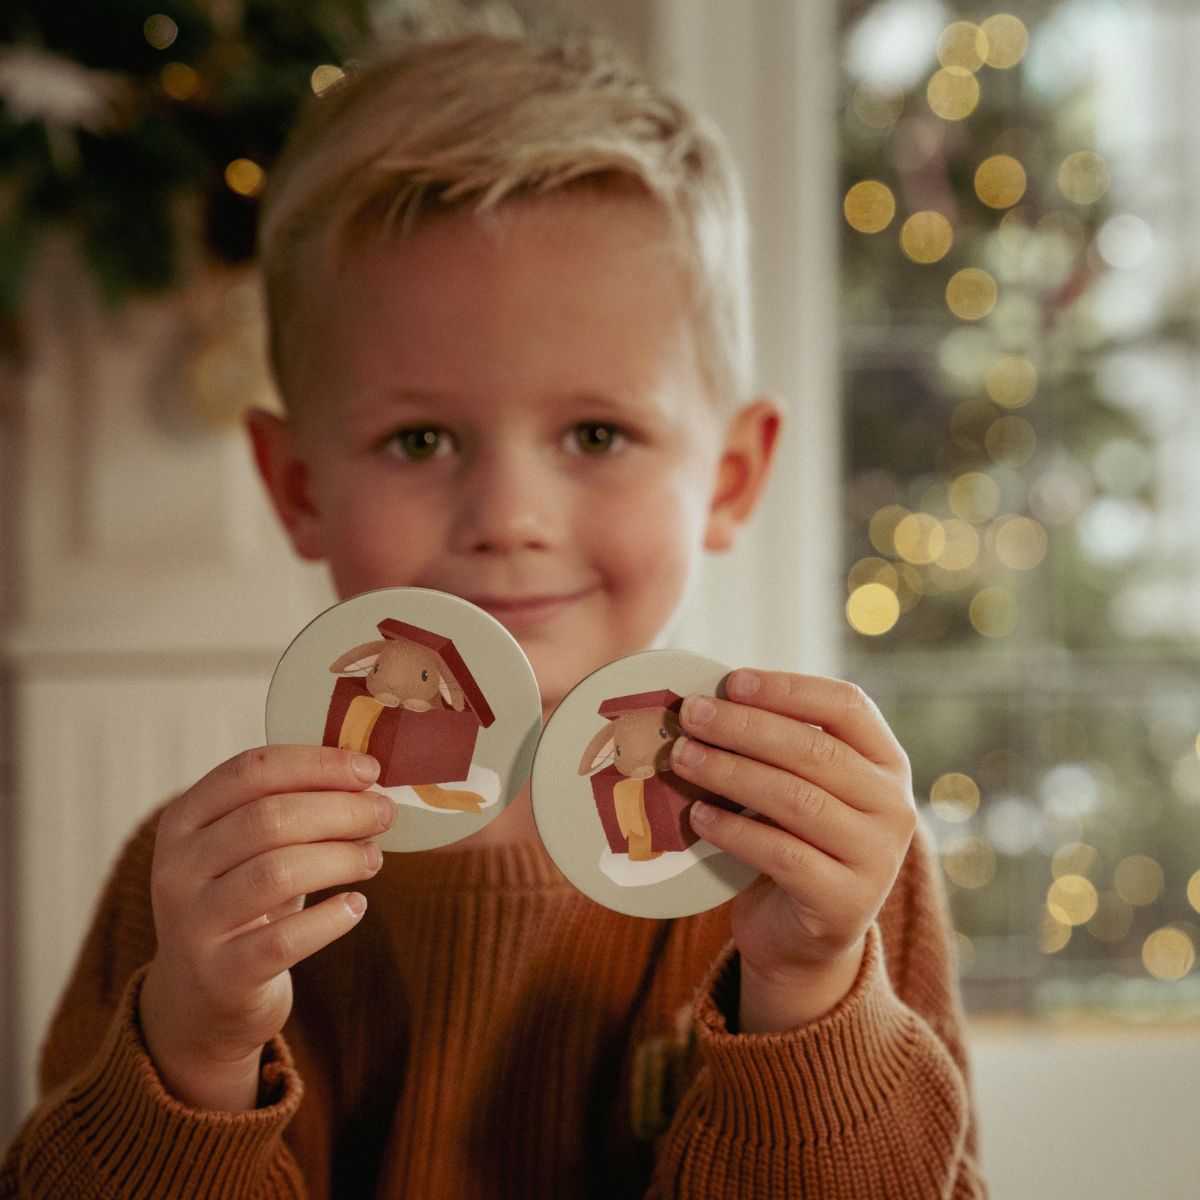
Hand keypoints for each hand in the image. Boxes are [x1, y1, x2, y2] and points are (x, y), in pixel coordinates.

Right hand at [139, 744, 394, 1110]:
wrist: (203, 995)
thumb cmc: (244, 899)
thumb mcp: (248, 848)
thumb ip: (290, 806)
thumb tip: (366, 778)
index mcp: (184, 819)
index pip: (250, 770)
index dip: (316, 763)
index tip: (368, 769)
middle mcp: (178, 868)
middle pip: (267, 819)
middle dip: (338, 809)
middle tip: (382, 813)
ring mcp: (193, 924)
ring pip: (276, 873)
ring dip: (340, 858)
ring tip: (372, 858)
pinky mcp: (220, 975)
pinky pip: (283, 939)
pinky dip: (329, 918)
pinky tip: (356, 906)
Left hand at [669, 669, 915, 1032]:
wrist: (803, 937)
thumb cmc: (793, 840)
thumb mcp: (798, 786)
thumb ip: (775, 746)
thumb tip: (707, 699)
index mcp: (886, 762)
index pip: (847, 706)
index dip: (788, 689)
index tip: (732, 680)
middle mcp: (892, 806)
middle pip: (815, 750)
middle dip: (744, 727)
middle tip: (691, 715)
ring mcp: (875, 857)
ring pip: (796, 800)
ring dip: (731, 772)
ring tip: (683, 758)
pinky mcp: (844, 902)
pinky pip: (782, 855)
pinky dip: (735, 831)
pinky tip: (699, 815)